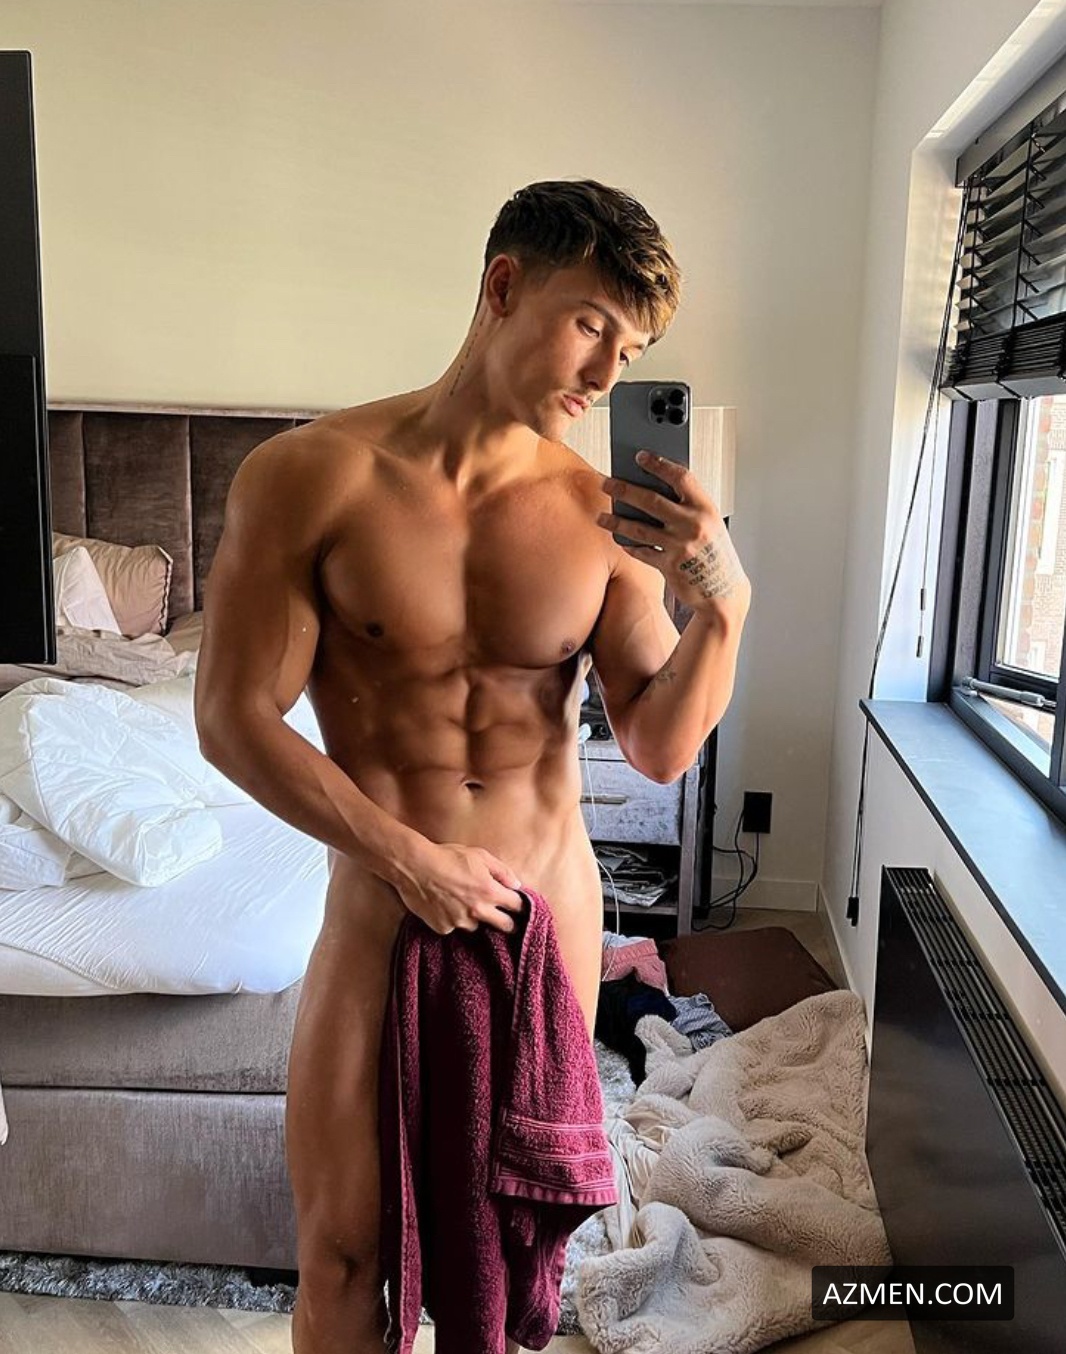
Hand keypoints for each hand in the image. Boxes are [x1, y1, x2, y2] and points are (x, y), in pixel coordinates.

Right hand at [391, 839, 525, 935]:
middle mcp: (477, 910)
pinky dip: (452, 919)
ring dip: (475, 918)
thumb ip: (502, 871)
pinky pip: (453, 927)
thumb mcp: (479, 855)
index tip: (521, 908)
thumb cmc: (447, 856)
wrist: (414, 866)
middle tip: (506, 920)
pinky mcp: (443, 928)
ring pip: (476, 926)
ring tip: (462, 903)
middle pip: (505, 926)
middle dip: (509, 923)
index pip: (517, 906)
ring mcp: (460, 922)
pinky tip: (444, 905)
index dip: (522, 907)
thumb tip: (517, 884)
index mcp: (489, 891)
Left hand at [598, 452, 750, 617]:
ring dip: (617, 521)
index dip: (659, 464)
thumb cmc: (714, 554)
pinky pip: (642, 552)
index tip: (640, 457)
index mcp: (706, 508)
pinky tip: (618, 539)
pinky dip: (629, 545)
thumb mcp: (710, 524)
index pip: (681, 477)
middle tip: (607, 483)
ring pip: (640, 528)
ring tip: (601, 516)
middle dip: (625, 489)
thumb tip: (651, 489)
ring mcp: (681, 546)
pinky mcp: (670, 566)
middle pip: (652, 500)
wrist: (723, 592)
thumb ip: (687, 508)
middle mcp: (693, 525)